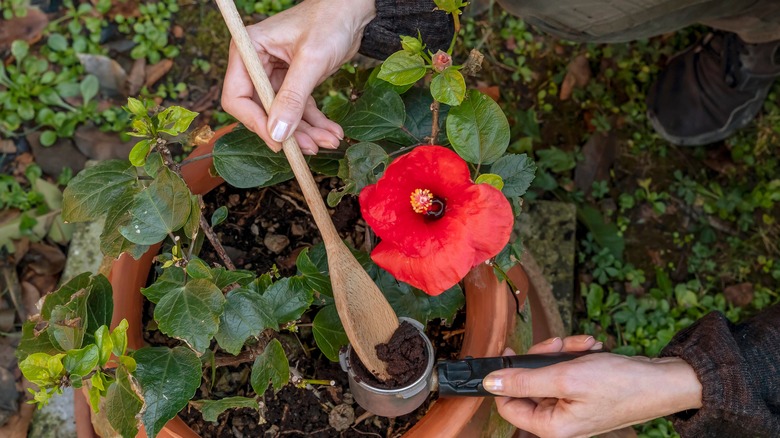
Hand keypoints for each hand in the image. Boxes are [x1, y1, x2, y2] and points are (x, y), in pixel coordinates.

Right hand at [221, 0, 374, 153]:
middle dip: (287, 132)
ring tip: (329, 141)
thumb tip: (277, 133)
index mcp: (249, 51)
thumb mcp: (311, 60)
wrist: (352, 10)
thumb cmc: (329, 21)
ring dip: (305, 132)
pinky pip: (300, 109)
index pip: (237, 97)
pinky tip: (332, 132)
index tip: (278, 142)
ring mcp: (275, 75)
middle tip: (309, 148)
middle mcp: (257, 64)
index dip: (255, 123)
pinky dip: (315, 123)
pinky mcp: (294, 83)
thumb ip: (293, 98)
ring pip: (284, 115)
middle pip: (261, 111)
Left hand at [485, 336, 702, 437]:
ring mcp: (571, 407)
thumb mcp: (566, 377)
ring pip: (547, 372)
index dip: (506, 377)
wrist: (663, 381)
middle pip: (529, 384)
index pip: (508, 405)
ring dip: (561, 353)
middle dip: (543, 357)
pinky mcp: (582, 394)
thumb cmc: (622, 384)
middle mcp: (559, 421)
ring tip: (581, 346)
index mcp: (552, 427)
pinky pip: (565, 370)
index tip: (512, 351)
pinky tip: (589, 348)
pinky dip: (574, 356)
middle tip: (557, 345)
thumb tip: (490, 383)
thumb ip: (524, 380)